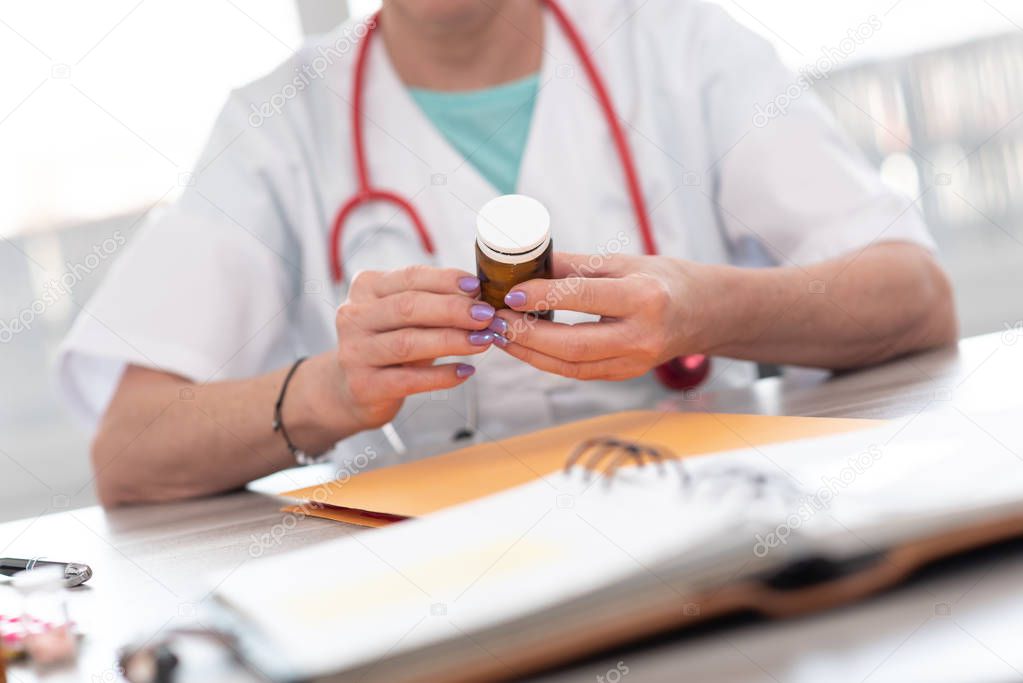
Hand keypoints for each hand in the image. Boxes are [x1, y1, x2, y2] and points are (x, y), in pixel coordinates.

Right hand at [331, 265, 497, 429]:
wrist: (353, 390)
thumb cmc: (390, 344)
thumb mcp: (405, 317)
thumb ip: (434, 302)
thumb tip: (479, 297)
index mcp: (365, 288)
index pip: (410, 277)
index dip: (446, 280)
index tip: (477, 287)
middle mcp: (354, 316)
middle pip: (408, 307)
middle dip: (453, 310)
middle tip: (486, 315)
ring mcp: (354, 352)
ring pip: (408, 342)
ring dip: (452, 340)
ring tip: (484, 341)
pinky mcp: (363, 386)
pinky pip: (409, 379)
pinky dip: (441, 375)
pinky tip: (466, 371)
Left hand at [490, 253, 716, 380]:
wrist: (704, 313)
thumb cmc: (663, 279)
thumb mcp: (623, 262)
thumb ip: (574, 266)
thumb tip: (524, 262)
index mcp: (645, 298)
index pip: (584, 298)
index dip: (543, 296)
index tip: (510, 292)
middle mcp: (641, 335)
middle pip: (572, 344)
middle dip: (526, 334)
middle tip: (495, 320)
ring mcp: (635, 362)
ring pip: (570, 366)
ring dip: (529, 352)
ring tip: (500, 334)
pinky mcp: (626, 374)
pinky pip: (578, 372)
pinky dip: (546, 361)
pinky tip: (523, 346)